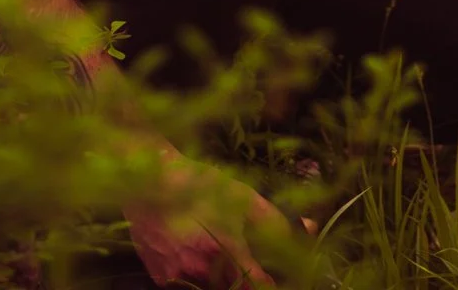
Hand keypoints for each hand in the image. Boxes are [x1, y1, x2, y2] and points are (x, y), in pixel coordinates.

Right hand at [122, 148, 289, 287]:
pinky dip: (195, 278)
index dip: (271, 284)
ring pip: (211, 289)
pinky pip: (186, 286)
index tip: (279, 278)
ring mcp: (178, 278)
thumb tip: (310, 228)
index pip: (259, 286)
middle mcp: (202, 271)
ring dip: (220, 279)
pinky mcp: (160, 279)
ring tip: (215, 252)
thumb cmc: (199, 183)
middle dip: (244, 281)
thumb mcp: (242, 196)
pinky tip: (193, 254)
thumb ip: (276, 218)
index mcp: (226, 252)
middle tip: (244, 260)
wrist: (147, 180)